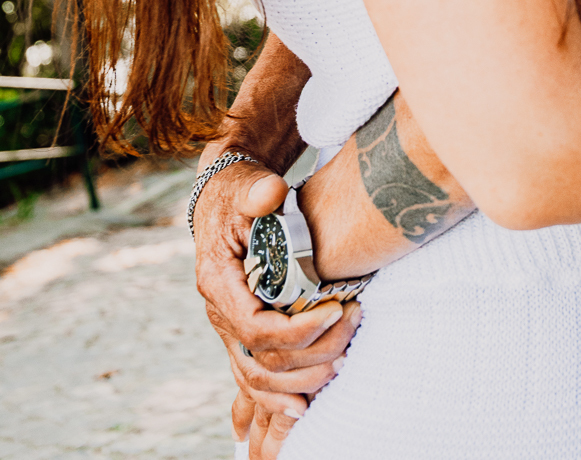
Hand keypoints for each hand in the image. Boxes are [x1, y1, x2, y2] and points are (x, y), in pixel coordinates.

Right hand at [193, 156, 360, 455]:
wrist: (223, 201)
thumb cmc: (239, 193)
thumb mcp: (247, 186)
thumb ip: (258, 191)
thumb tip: (270, 193)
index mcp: (217, 281)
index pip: (256, 326)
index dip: (298, 329)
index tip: (337, 311)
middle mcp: (219, 312)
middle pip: (262, 359)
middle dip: (311, 354)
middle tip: (352, 331)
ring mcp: (228, 327)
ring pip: (256, 378)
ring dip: (300, 381)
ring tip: (340, 365)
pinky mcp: (241, 334)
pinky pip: (253, 379)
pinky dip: (277, 397)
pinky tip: (304, 406)